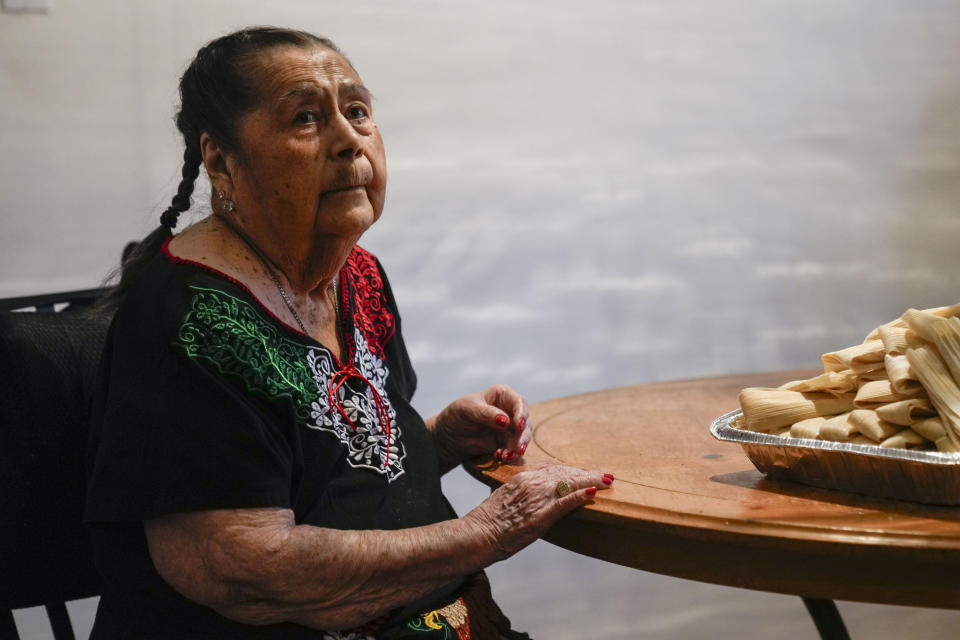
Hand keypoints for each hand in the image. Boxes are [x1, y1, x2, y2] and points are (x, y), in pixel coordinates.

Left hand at [428, 384, 531, 471]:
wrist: (447, 437)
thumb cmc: (456, 415)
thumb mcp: (467, 409)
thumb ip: (486, 414)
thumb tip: (506, 421)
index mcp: (502, 395)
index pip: (519, 402)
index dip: (521, 414)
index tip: (518, 425)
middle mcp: (509, 410)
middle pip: (524, 421)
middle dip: (523, 435)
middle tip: (518, 448)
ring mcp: (509, 428)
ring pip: (522, 437)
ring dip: (517, 447)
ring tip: (506, 456)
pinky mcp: (505, 443)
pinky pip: (513, 449)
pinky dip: (510, 454)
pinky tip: (500, 457)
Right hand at [464, 464, 613, 560]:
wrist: (479, 534)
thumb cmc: (490, 519)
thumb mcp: (505, 494)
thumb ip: (522, 485)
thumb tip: (538, 475)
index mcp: (524, 478)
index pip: (555, 470)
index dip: (574, 472)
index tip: (587, 473)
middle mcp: (532, 484)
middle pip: (566, 474)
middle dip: (588, 475)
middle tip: (606, 475)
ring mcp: (537, 499)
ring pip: (569, 485)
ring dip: (590, 482)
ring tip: (608, 481)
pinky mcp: (541, 516)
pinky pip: (564, 502)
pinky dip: (579, 496)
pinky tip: (593, 492)